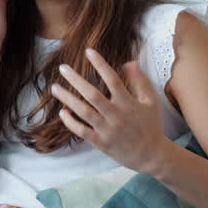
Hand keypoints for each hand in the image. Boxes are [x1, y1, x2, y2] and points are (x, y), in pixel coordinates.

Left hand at [50, 48, 168, 172]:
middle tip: (63, 68)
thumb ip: (140, 81)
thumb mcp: (151, 101)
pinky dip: (71, 122)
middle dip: (76, 80)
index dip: (100, 64)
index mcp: (129, 103)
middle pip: (92, 95)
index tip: (89, 51)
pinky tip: (63, 112)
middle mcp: (117, 115)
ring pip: (84, 112)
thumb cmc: (151, 125)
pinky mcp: (101, 143)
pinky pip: (82, 131)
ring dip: (68, 99)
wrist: (152, 155)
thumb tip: (129, 62)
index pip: (112, 79)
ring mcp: (108, 130)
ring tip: (55, 88)